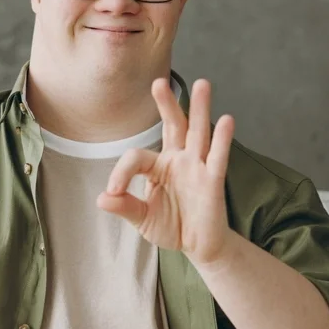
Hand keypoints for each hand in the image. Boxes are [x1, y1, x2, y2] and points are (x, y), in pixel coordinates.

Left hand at [96, 78, 235, 269]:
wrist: (199, 246)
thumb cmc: (171, 227)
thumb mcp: (142, 219)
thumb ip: (125, 207)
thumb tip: (101, 198)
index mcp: (157, 166)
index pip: (136, 157)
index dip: (121, 172)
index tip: (114, 191)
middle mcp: (179, 160)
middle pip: (173, 125)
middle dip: (167, 104)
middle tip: (159, 82)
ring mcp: (197, 168)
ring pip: (198, 132)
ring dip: (199, 109)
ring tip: (202, 84)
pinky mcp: (213, 181)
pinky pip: (217, 157)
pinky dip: (221, 139)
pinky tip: (227, 120)